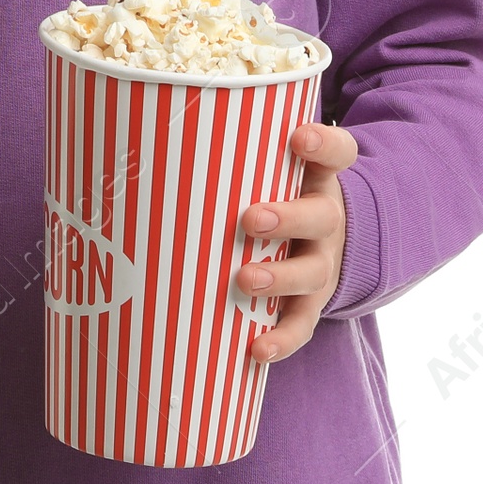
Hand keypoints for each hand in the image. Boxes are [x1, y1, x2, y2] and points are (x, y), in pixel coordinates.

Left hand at [234, 122, 358, 363]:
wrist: (323, 240)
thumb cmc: (274, 191)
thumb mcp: (269, 166)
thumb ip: (232, 151)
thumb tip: (144, 134)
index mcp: (318, 176)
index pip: (338, 152)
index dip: (323, 144)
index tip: (298, 137)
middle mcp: (326, 217)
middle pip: (321, 215)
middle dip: (286, 218)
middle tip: (250, 218)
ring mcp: (323, 262)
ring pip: (313, 272)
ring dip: (280, 277)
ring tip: (246, 280)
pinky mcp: (313, 302)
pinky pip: (302, 323)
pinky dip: (282, 338)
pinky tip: (257, 349)